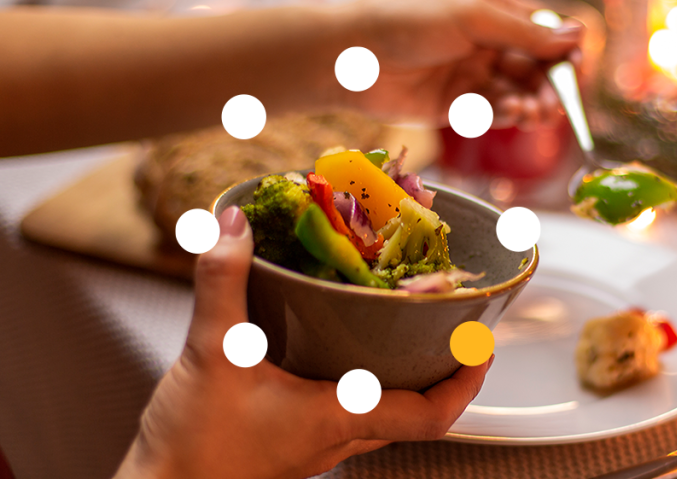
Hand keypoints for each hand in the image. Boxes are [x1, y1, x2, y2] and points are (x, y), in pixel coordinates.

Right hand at [114, 206, 492, 478]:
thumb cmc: (193, 450)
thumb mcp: (210, 354)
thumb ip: (222, 284)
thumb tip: (234, 226)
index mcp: (336, 420)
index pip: (429, 415)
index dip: (466, 382)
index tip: (484, 345)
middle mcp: (335, 438)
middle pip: (413, 412)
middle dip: (440, 372)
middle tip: (450, 327)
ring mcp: (313, 445)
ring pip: (378, 412)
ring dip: (398, 375)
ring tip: (399, 327)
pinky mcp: (290, 441)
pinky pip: (341, 410)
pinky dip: (354, 378)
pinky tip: (329, 347)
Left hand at [339, 0, 582, 129]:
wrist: (352, 56)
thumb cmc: (407, 21)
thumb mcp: (472, 15)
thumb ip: (524, 31)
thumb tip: (577, 36)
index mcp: (491, 10)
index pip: (542, 32)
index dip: (563, 52)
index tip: (575, 70)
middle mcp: (484, 43)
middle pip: (533, 68)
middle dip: (549, 85)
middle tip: (555, 104)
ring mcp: (468, 76)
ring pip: (515, 93)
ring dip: (532, 103)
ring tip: (534, 113)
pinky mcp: (453, 107)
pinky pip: (490, 113)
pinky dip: (507, 115)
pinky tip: (512, 114)